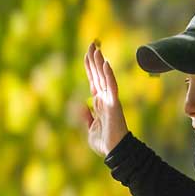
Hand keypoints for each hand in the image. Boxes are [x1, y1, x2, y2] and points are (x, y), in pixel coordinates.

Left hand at [81, 40, 128, 156]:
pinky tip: (106, 64)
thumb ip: (85, 116)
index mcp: (98, 103)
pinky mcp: (114, 104)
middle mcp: (105, 98)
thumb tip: (79, 105)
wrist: (115, 151)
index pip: (93, 81)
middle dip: (94, 60)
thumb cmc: (105, 142)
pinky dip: (109, 75)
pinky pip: (111, 86)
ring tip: (97, 49)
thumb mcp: (89, 129)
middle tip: (92, 44)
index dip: (90, 68)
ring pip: (104, 77)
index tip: (87, 54)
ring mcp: (110, 100)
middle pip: (98, 75)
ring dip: (100, 63)